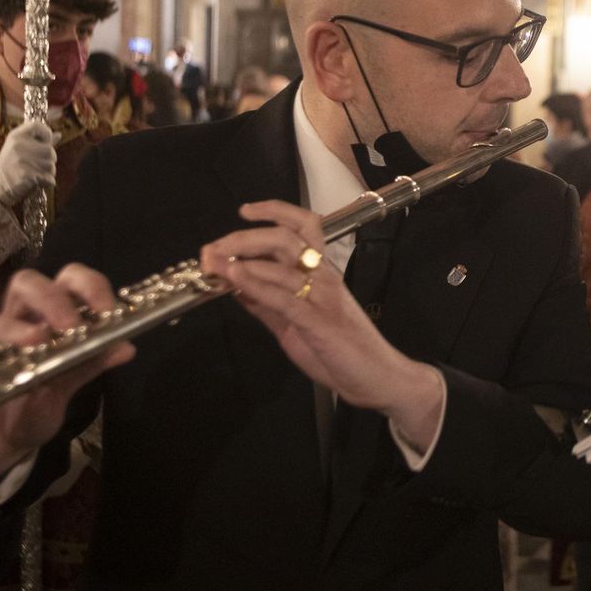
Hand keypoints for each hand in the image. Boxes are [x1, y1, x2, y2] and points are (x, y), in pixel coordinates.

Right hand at [0, 119, 56, 205]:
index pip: (36, 125)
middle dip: (49, 159)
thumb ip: (39, 141)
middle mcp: (19, 146)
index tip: (46, 142)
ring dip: (49, 172)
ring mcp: (22, 161)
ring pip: (51, 166)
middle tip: (40, 164)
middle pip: (50, 150)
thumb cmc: (12, 163)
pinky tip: (39, 182)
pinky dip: (48, 182)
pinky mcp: (26, 175)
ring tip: (37, 173)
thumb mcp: (20, 146)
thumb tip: (59, 134)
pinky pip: (49, 178)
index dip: (46, 133)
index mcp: (16, 136)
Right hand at [0, 265, 134, 498]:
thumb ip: (89, 366)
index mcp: (52, 319)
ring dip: (15, 327)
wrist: (0, 446)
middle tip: (69, 325)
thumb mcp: (66, 390)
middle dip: (51, 298)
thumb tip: (126, 347)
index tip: (107, 309)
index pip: (70, 284)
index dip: (90, 287)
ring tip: (35, 342)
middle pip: (28, 284)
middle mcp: (19, 320)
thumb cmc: (35, 410)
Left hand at [198, 200, 443, 448]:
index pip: (304, 226)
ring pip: (283, 261)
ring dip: (241, 258)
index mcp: (321, 274)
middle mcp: (323, 277)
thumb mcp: (296, 325)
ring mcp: (322, 297)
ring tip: (212, 262)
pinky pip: (284, 297)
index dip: (275, 211)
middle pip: (285, 238)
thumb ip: (268, 305)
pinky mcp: (319, 322)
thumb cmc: (342, 353)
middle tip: (212, 248)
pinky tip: (234, 280)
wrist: (378, 379)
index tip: (245, 211)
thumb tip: (237, 288)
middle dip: (243, 237)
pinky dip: (256, 284)